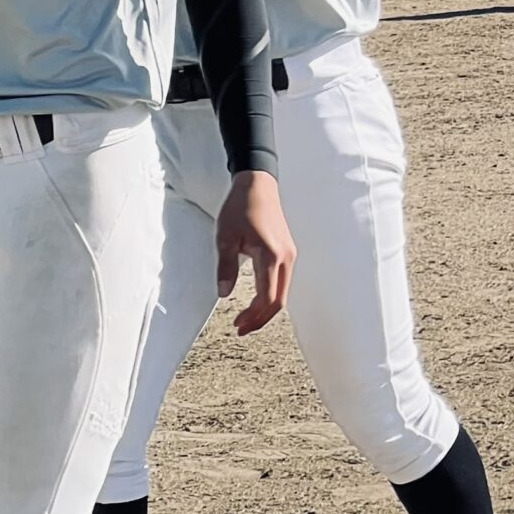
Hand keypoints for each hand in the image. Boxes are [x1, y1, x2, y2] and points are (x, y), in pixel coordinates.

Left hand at [213, 171, 294, 333]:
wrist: (258, 184)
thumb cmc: (240, 208)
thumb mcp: (225, 238)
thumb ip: (226, 268)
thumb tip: (223, 294)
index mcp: (271, 256)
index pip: (268, 298)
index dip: (253, 317)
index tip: (237, 327)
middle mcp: (286, 257)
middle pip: (280, 300)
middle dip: (261, 318)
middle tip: (240, 329)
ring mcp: (290, 254)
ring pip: (283, 291)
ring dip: (266, 308)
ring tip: (245, 318)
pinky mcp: (287, 250)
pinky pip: (283, 280)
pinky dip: (271, 295)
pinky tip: (256, 299)